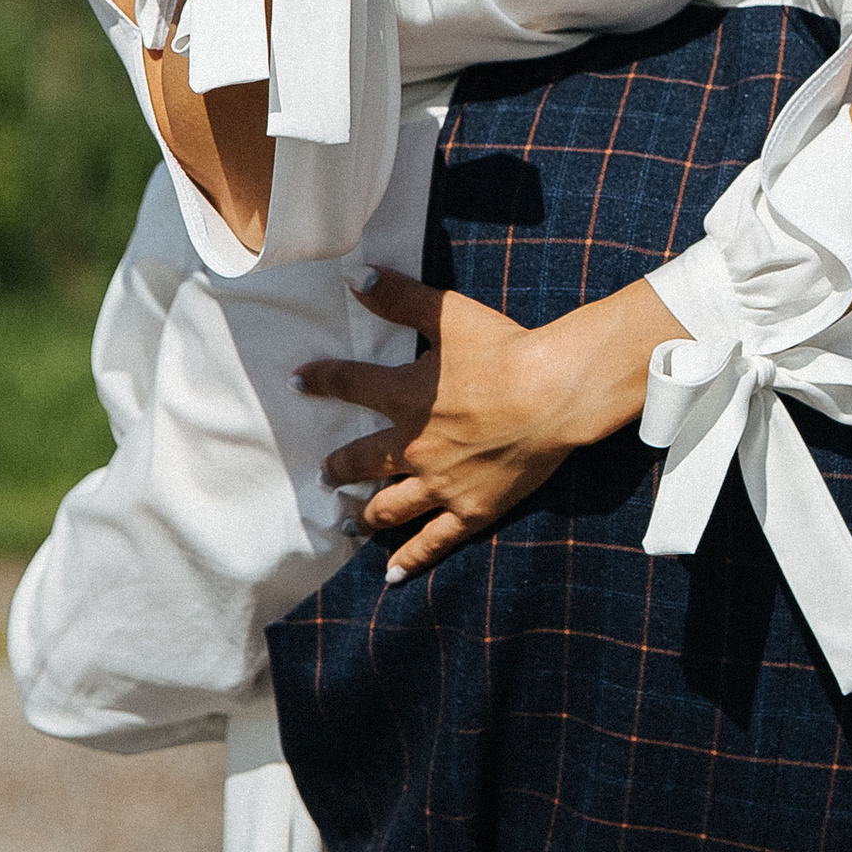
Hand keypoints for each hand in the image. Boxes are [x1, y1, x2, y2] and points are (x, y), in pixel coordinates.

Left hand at [302, 269, 676, 577]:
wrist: (552, 394)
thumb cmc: (504, 350)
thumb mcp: (448, 314)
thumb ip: (400, 297)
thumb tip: (356, 277)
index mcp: (405, 397)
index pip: (349, 385)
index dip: (322, 380)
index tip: (299, 381)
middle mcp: (413, 447)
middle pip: (362, 462)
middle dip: (339, 469)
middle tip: (325, 475)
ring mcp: (440, 485)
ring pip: (389, 508)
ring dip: (365, 516)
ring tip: (350, 521)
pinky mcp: (470, 510)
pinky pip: (433, 541)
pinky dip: (410, 559)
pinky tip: (392, 574)